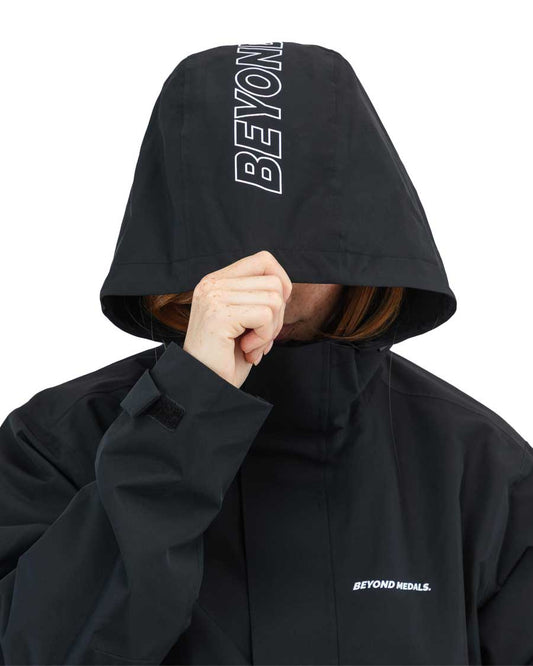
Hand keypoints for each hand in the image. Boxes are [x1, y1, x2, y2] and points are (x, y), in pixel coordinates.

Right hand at [183, 250, 291, 387]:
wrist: (204, 385)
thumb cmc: (226, 358)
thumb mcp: (244, 320)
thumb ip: (258, 297)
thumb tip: (286, 287)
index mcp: (216, 281)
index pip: (263, 260)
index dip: (281, 284)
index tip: (274, 313)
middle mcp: (212, 283)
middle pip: (274, 283)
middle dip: (277, 317)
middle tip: (259, 339)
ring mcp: (214, 296)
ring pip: (274, 300)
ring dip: (270, 331)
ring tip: (251, 346)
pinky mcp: (219, 313)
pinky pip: (266, 317)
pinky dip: (264, 339)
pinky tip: (247, 350)